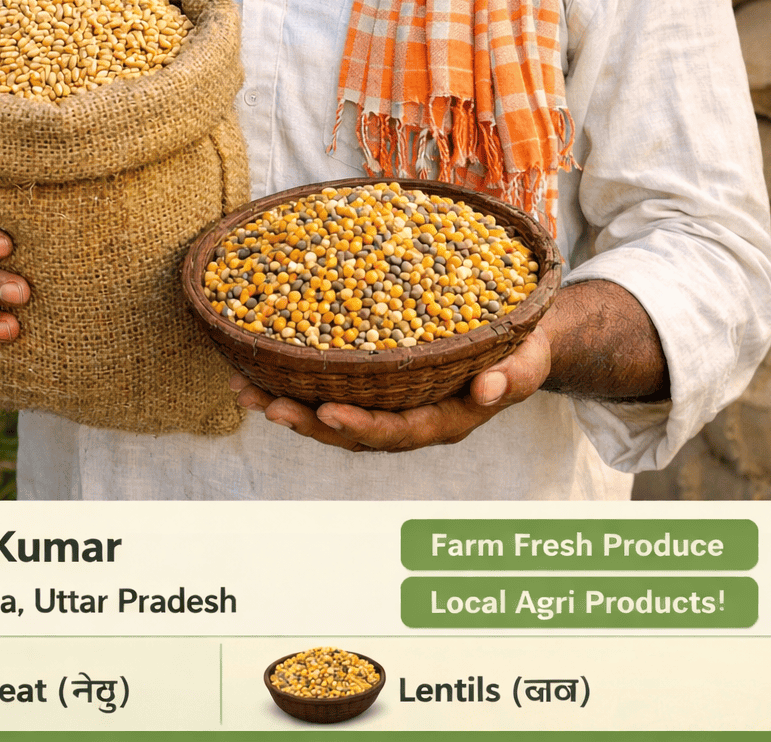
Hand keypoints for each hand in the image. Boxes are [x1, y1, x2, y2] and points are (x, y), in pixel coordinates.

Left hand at [228, 326, 551, 452]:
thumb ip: (511, 377)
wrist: (519, 338)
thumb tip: (486, 389)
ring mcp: (389, 403)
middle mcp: (409, 418)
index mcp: (444, 421)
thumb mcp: (527, 361)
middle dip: (308, 420)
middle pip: (352, 431)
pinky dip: (295, 377)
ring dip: (287, 403)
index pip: (398, 432)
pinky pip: (332, 385)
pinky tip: (258, 362)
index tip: (329, 413)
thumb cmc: (524, 349)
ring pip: (332, 411)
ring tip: (243, 389)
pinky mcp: (376, 382)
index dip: (363, 426)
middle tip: (269, 406)